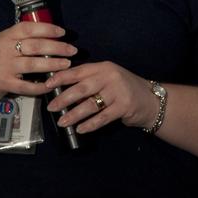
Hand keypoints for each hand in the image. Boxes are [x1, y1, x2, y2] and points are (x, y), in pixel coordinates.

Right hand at [0, 22, 74, 101]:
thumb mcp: (0, 41)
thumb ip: (18, 38)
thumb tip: (46, 35)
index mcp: (6, 36)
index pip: (30, 28)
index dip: (48, 29)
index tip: (63, 33)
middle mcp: (6, 49)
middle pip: (36, 46)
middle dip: (57, 47)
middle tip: (72, 50)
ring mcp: (5, 67)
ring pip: (34, 64)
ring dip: (53, 64)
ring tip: (67, 64)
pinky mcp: (5, 84)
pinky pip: (27, 86)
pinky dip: (40, 86)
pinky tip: (51, 84)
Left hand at [45, 61, 159, 133]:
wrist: (151, 100)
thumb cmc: (123, 89)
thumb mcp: (108, 79)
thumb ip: (89, 81)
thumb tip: (61, 91)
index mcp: (103, 68)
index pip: (78, 71)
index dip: (61, 77)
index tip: (47, 85)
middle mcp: (111, 77)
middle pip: (82, 88)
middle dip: (64, 98)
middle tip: (51, 108)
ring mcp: (118, 91)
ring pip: (91, 104)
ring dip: (74, 114)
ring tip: (63, 122)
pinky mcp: (124, 106)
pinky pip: (102, 117)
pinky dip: (90, 124)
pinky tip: (81, 129)